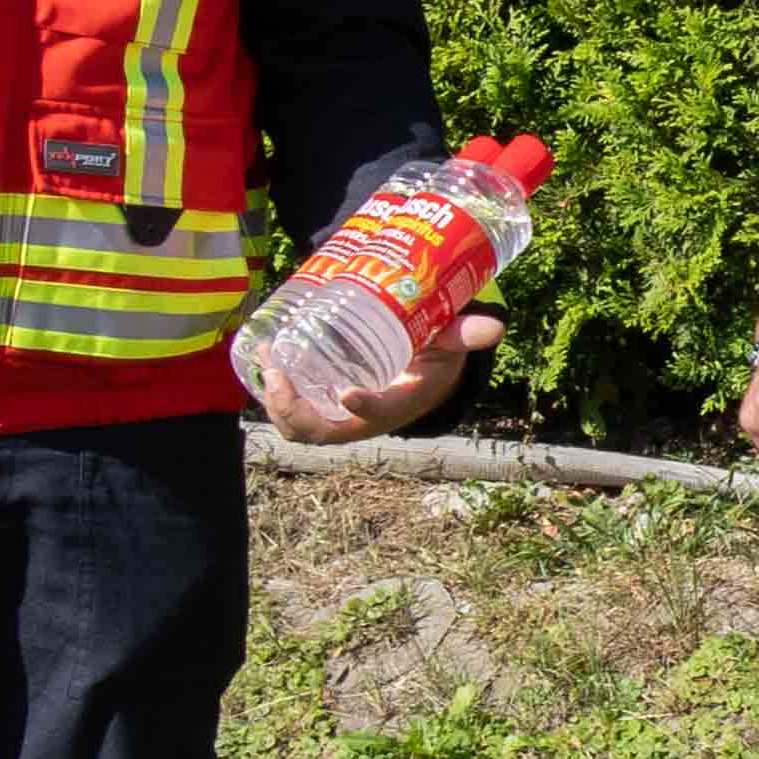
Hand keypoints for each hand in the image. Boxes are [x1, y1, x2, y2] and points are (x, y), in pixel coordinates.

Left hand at [258, 309, 497, 446]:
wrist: (413, 367)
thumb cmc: (431, 355)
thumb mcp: (448, 346)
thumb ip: (463, 334)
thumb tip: (495, 326)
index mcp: (397, 406)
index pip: (379, 416)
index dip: (362, 410)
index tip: (348, 393)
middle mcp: (362, 419)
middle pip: (322, 432)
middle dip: (295, 411)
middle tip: (280, 375)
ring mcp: (336, 414)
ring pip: (299, 426)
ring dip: (276, 402)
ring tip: (267, 362)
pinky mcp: (320, 403)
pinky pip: (290, 408)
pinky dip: (272, 390)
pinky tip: (262, 353)